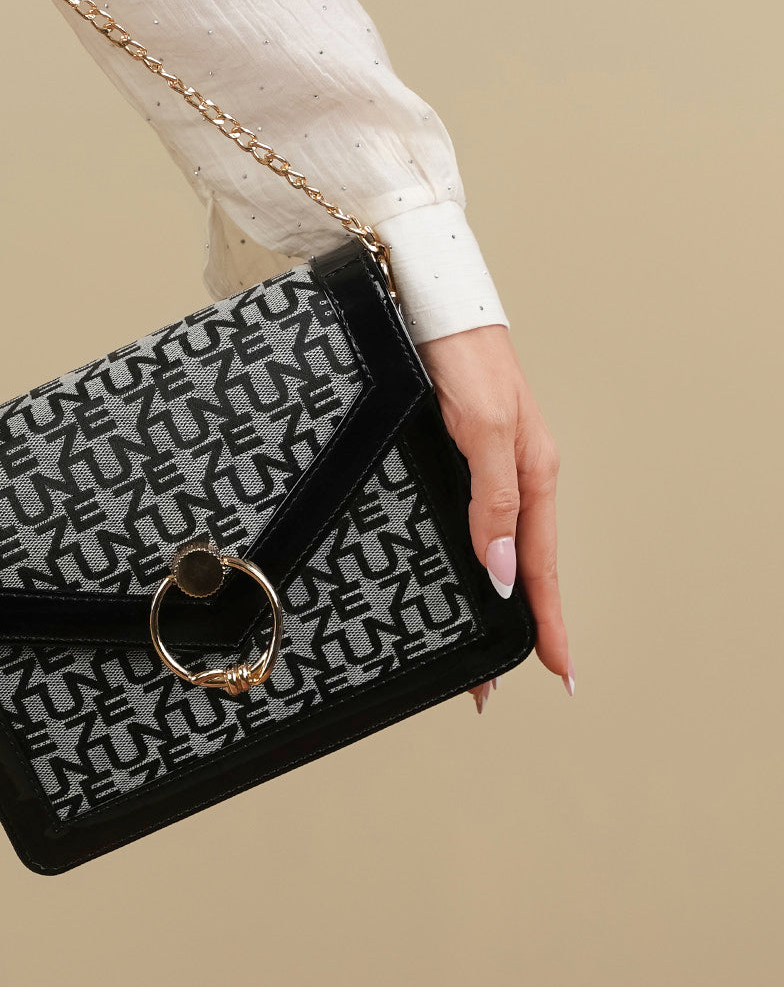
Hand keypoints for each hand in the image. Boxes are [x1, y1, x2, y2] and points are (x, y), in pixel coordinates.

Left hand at [414, 324, 572, 710]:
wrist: (428, 299)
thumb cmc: (462, 354)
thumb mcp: (482, 427)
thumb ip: (495, 497)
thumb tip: (502, 567)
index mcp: (533, 473)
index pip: (543, 565)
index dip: (549, 620)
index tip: (557, 671)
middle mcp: (515, 475)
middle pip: (521, 566)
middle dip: (516, 627)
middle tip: (493, 686)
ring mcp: (488, 466)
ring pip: (497, 548)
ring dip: (492, 600)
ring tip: (477, 649)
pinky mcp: (458, 454)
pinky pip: (475, 522)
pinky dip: (473, 560)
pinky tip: (464, 575)